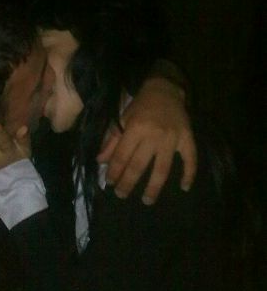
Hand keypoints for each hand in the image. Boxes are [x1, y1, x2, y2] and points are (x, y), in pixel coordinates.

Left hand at [96, 78, 196, 203]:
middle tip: (122, 195)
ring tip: (147, 200)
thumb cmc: (140, 106)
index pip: (122, 156)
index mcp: (135, 129)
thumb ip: (111, 140)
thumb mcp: (122, 119)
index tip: (110, 184)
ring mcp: (172, 139)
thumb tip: (100, 161)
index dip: (114, 172)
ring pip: (162, 169)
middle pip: (139, 166)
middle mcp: (153, 136)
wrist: (165, 89)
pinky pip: (191, 159)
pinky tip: (184, 187)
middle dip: (129, 183)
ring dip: (154, 187)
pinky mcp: (187, 138)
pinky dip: (189, 174)